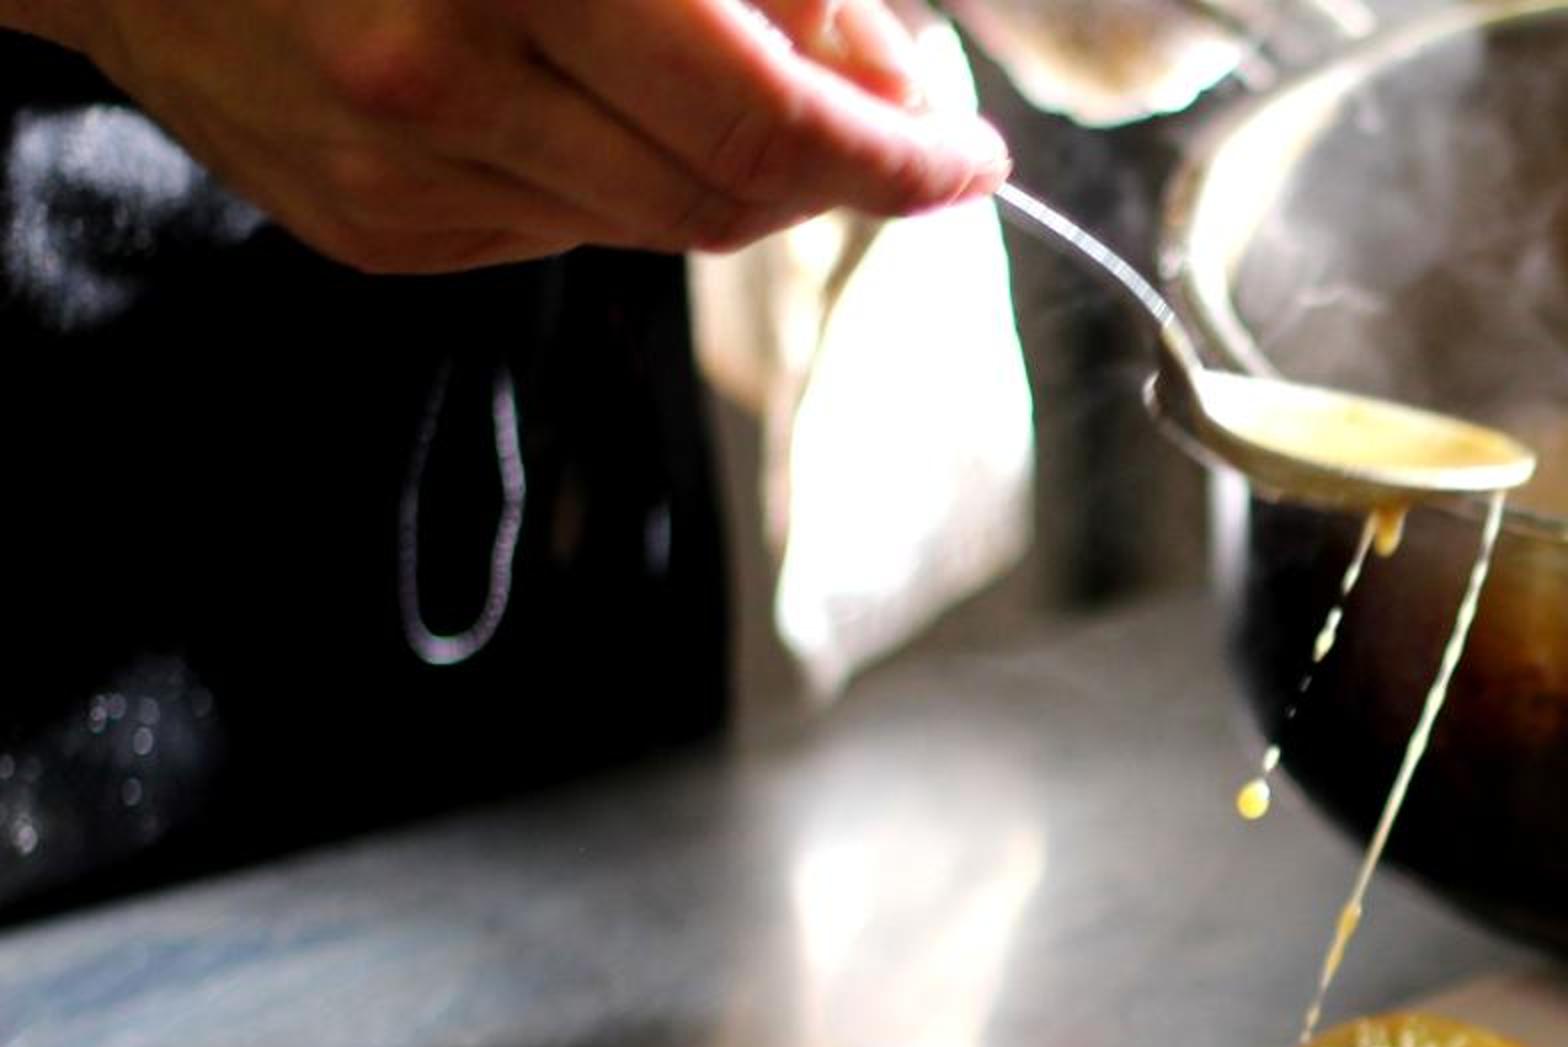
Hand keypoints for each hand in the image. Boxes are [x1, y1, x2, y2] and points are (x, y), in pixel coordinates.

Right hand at [47, 0, 1010, 272]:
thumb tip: (883, 71)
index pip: (777, 118)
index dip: (902, 150)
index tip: (966, 152)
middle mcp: (448, 69)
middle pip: (736, 196)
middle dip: (845, 174)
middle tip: (900, 133)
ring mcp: (403, 167)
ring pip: (662, 224)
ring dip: (744, 175)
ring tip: (757, 93)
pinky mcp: (375, 227)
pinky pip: (564, 230)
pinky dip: (622, 174)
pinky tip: (592, 98)